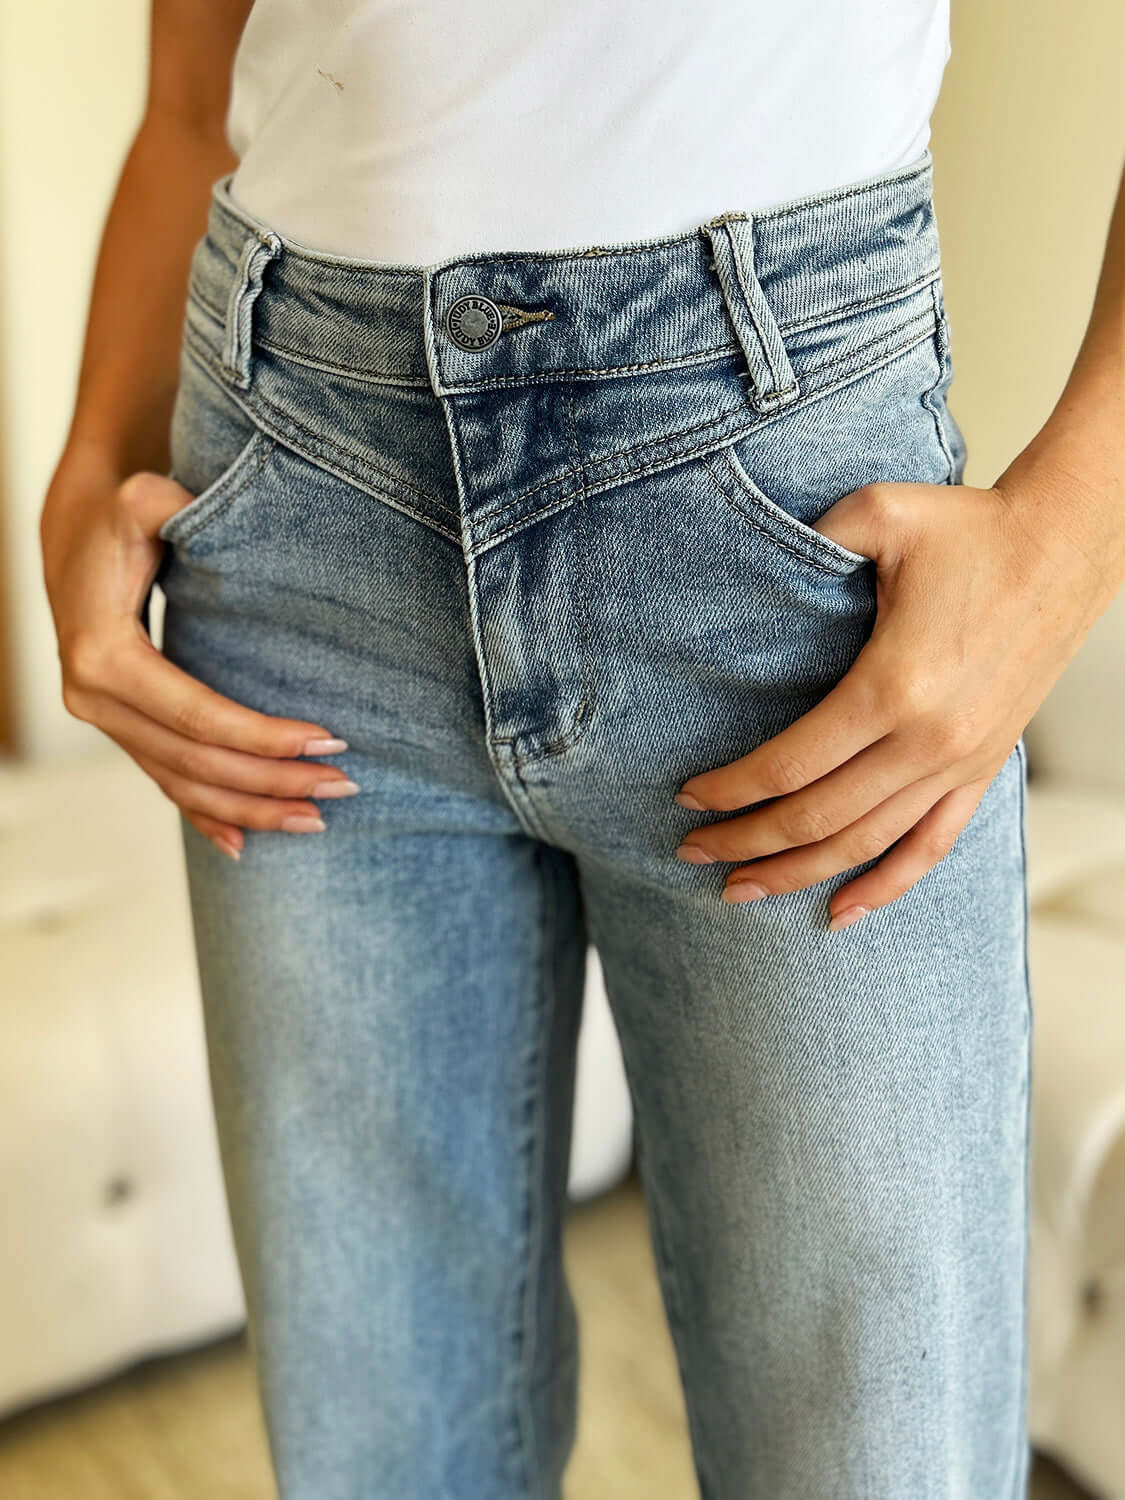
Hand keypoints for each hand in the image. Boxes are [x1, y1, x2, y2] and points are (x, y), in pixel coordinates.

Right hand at [40, 456, 358, 861]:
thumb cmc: (120, 517)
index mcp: (105, 655)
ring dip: (250, 809)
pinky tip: (243, 845)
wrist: (76, 537)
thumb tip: (201, 511)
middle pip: (197, 762)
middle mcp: (96, 700)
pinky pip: (165, 784)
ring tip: (317, 819)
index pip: (198, 715)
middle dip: (272, 781)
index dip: (264, 736)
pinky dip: (205, 816)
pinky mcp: (121, 730)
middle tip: (344, 786)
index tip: (330, 740)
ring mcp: (106, 722)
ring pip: (183, 785)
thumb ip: (168, 504)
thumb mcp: (142, 500)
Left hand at [673, 465, 1115, 928]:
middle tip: (691, 852)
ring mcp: (959, 764)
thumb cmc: (970, 528)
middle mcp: (927, 742)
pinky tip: (838, 913)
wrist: (1067, 546)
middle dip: (745, 843)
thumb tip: (742, 560)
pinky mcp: (983, 769)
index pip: (788, 765)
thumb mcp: (880, 513)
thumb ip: (810, 539)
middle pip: (816, 819)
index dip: (729, 790)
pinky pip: (929, 847)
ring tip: (738, 892)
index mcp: (892, 686)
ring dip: (797, 875)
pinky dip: (884, 887)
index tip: (687, 797)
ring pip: (864, 846)